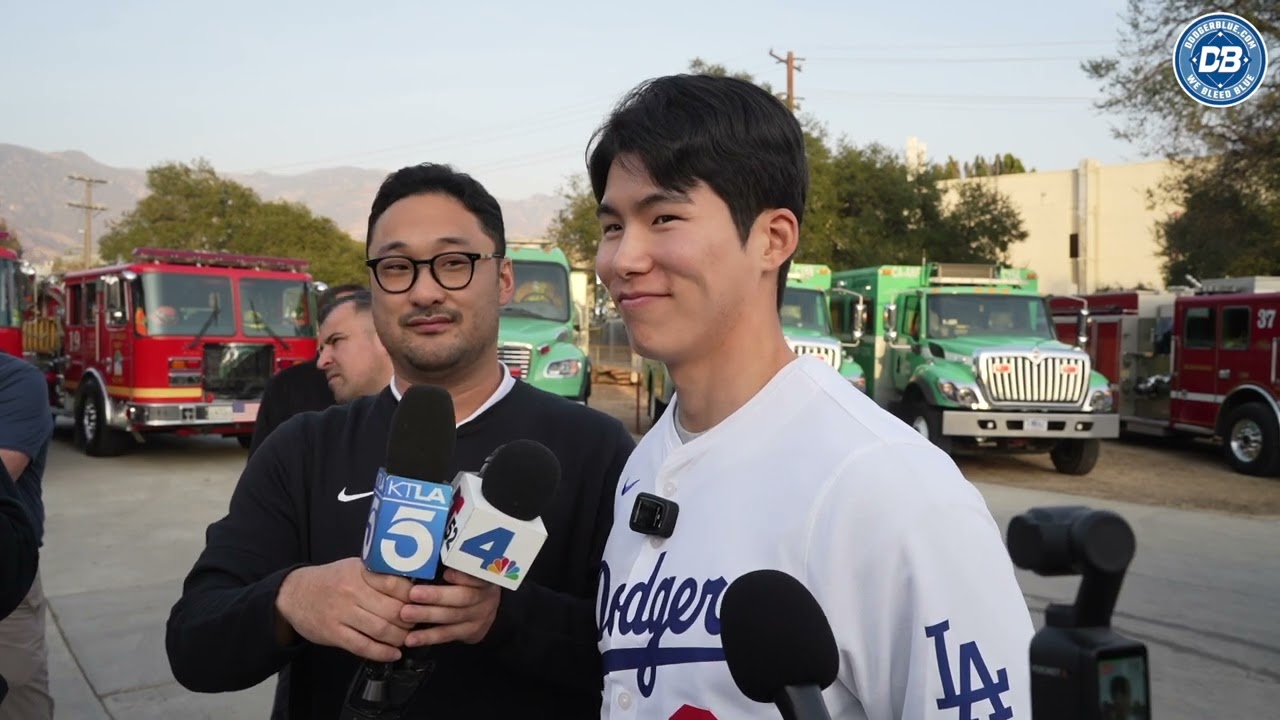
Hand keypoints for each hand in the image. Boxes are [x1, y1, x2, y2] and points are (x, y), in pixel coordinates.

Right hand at [275, 557, 415, 661]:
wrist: (294, 594)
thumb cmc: (331, 580)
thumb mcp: (355, 567)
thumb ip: (380, 575)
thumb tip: (413, 585)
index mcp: (361, 572)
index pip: (397, 585)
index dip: (414, 597)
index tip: (421, 603)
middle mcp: (352, 591)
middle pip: (393, 610)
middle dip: (410, 620)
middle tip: (416, 623)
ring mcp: (342, 613)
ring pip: (381, 630)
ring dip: (400, 638)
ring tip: (406, 638)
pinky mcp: (333, 633)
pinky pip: (363, 646)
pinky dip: (382, 653)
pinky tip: (393, 654)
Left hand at [401, 569, 501, 646]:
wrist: (485, 608)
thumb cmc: (466, 581)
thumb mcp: (465, 567)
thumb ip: (450, 562)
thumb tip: (425, 548)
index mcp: (484, 576)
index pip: (477, 574)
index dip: (463, 575)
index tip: (446, 572)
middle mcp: (486, 597)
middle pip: (463, 597)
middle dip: (436, 596)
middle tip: (413, 594)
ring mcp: (480, 617)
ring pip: (453, 617)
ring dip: (428, 616)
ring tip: (405, 614)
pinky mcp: (470, 633)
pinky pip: (448, 635)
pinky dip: (428, 637)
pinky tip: (410, 639)